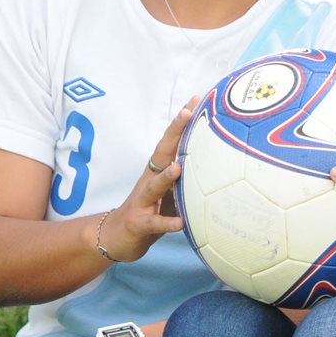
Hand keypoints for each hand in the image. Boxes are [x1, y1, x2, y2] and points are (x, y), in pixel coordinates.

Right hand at [96, 100, 196, 263]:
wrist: (116, 236)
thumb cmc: (151, 210)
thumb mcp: (170, 191)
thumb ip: (187, 178)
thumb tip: (219, 162)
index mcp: (158, 170)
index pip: (171, 141)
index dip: (182, 122)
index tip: (196, 100)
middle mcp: (149, 180)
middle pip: (161, 153)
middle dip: (174, 133)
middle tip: (187, 113)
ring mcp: (142, 201)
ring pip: (154, 186)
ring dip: (166, 176)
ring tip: (179, 167)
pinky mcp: (139, 223)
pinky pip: (155, 223)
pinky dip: (168, 222)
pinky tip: (180, 222)